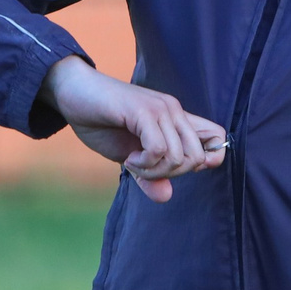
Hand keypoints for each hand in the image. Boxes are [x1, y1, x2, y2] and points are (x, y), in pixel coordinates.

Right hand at [44, 57, 227, 203]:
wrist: (72, 92)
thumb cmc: (100, 121)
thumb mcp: (128, 157)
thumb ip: (149, 175)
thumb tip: (166, 197)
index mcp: (176, 119)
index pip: (217, 138)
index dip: (207, 160)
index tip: (171, 169)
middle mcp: (174, 111)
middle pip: (198, 158)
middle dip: (171, 174)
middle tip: (144, 169)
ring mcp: (161, 109)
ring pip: (178, 157)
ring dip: (152, 171)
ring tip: (132, 163)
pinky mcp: (144, 111)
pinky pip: (159, 150)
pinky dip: (143, 163)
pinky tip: (128, 158)